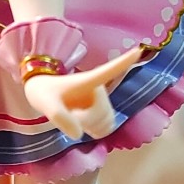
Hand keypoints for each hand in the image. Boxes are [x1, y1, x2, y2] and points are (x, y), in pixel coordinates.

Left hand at [22, 47, 143, 139]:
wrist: (44, 96)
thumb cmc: (44, 93)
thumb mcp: (45, 104)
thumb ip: (58, 117)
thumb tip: (78, 134)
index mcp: (89, 80)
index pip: (110, 70)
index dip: (125, 61)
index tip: (140, 49)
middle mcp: (100, 89)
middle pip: (102, 114)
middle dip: (86, 120)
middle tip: (68, 115)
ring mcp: (102, 102)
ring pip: (107, 123)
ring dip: (91, 127)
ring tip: (74, 118)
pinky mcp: (102, 112)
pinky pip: (108, 128)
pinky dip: (96, 132)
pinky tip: (84, 127)